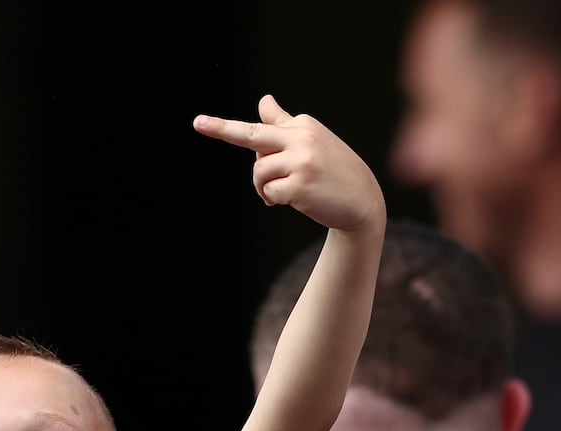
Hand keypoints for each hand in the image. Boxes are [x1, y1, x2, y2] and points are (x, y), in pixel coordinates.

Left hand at [193, 95, 382, 232]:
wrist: (363, 199)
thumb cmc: (332, 168)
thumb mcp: (310, 141)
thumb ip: (282, 123)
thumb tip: (263, 100)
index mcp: (302, 125)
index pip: (259, 128)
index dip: (226, 129)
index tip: (198, 123)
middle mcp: (302, 138)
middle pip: (252, 136)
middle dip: (222, 130)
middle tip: (197, 123)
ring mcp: (302, 162)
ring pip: (259, 172)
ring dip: (263, 188)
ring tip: (279, 194)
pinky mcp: (300, 185)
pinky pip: (269, 192)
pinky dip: (275, 199)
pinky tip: (293, 200)